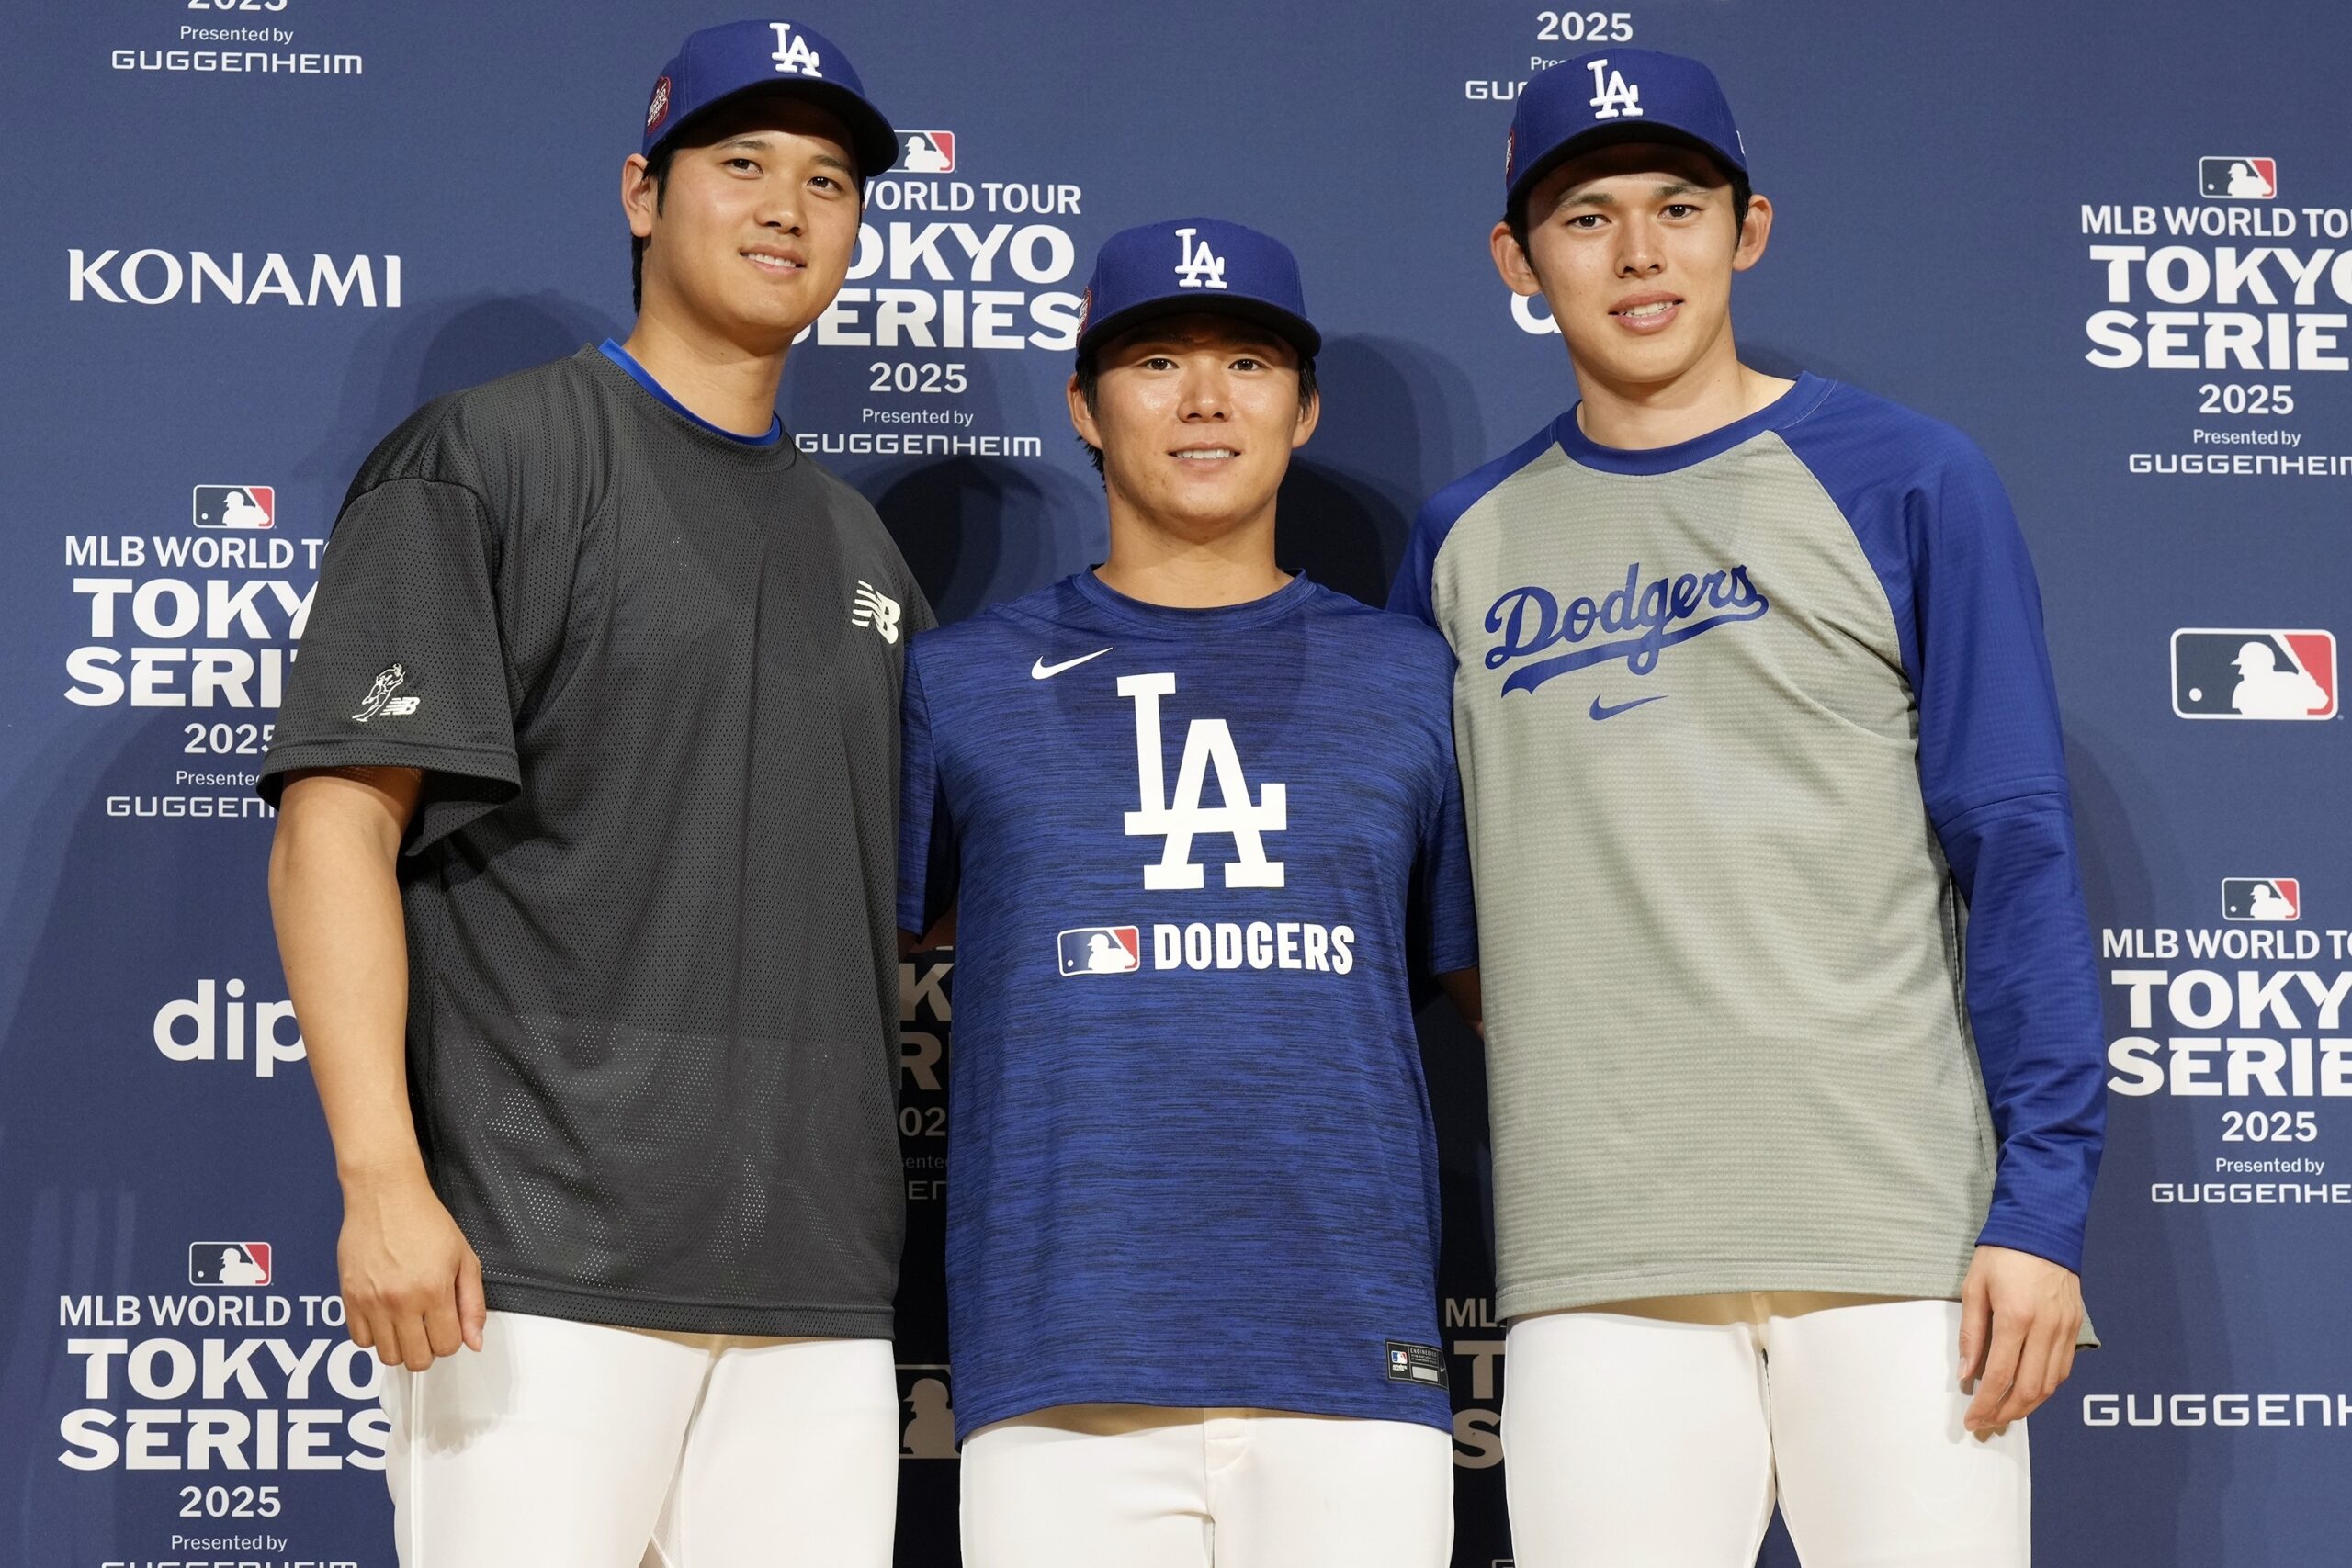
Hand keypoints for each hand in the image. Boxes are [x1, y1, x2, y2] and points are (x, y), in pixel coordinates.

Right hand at [337, 1170, 486, 1371]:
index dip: (452, 1340)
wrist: (385, 1196)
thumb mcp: (464, 1258)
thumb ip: (473, 1304)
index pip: (446, 1346)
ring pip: (387, 1356)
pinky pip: (360, 1341)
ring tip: (407, 1322)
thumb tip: (475, 1341)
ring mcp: (371, 1302)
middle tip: (428, 1327)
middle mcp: (400, 1301)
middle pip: (416, 1360)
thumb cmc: (425, 1221)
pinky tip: (385, 1317)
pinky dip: (374, 1337)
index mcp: (434, 1290)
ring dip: (401, 1346)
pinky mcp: (349, 1298)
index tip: (448, 1325)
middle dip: (428, 1348)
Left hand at [1958, 1244, 2082, 1432]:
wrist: (2042, 1226)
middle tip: (1987, 1424)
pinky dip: (2047, 1387)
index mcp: (2016, 1317)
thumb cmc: (2002, 1254)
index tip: (1972, 1419)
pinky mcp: (2076, 1326)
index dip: (1985, 1404)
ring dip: (2028, 1406)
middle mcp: (2046, 1328)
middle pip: (2030, 1389)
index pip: (2001, 1376)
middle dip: (2006, 1413)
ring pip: (2051, 1384)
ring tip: (2005, 1413)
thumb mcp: (1974, 1287)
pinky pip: (2064, 1368)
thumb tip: (1968, 1373)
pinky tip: (2029, 1391)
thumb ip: (1972, 1333)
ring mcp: (2065, 1329)